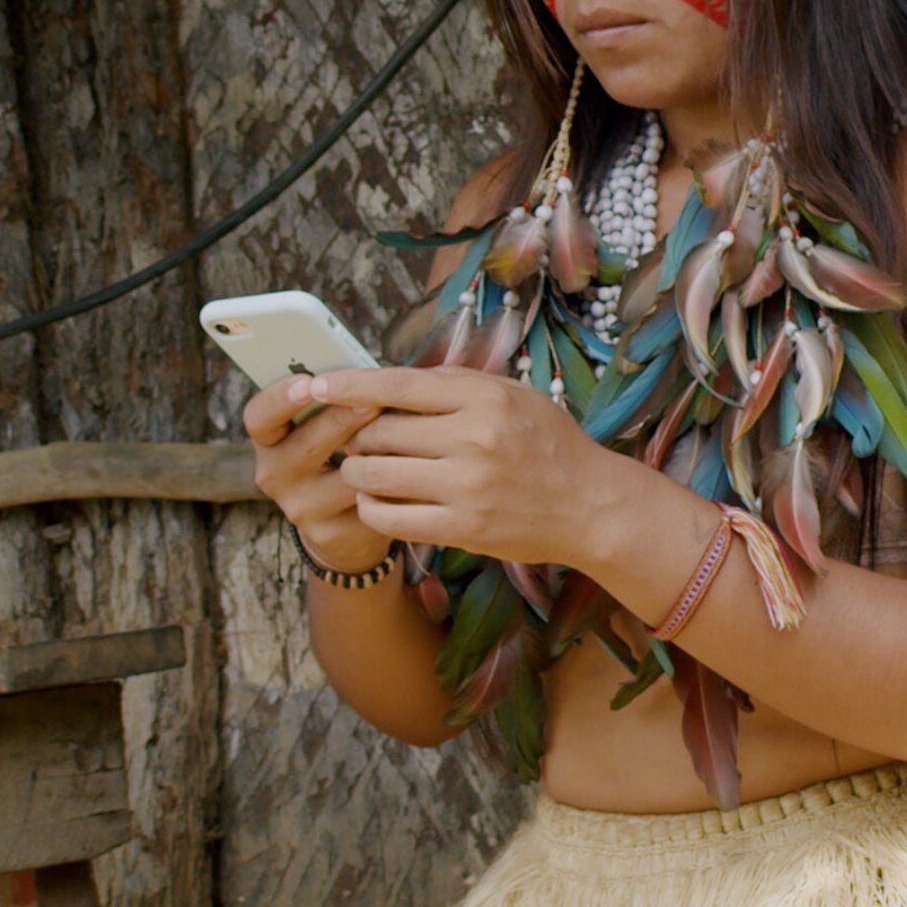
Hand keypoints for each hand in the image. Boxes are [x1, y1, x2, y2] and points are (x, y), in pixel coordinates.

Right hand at [243, 376, 389, 570]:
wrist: (347, 523)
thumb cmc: (347, 452)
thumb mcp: (334, 422)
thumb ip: (345, 395)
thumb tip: (392, 362)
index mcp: (271, 438)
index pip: (259, 416)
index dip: (280, 398)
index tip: (307, 382)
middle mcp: (275, 473)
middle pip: (304, 444)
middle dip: (342, 420)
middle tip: (374, 402)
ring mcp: (300, 507)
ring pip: (342, 475)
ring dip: (376, 453)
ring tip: (405, 436)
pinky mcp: (330, 532)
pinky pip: (369, 502)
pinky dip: (394, 483)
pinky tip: (416, 471)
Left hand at [311, 365, 617, 566]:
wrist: (591, 506)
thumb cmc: (550, 445)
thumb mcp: (515, 396)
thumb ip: (457, 384)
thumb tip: (392, 379)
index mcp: (485, 398)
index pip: (397, 385)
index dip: (348, 384)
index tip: (316, 384)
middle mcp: (474, 438)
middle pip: (377, 430)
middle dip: (358, 434)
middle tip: (361, 439)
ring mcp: (467, 486)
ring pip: (373, 473)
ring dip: (358, 471)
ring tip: (367, 469)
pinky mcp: (462, 527)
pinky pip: (388, 515)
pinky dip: (371, 506)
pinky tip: (378, 499)